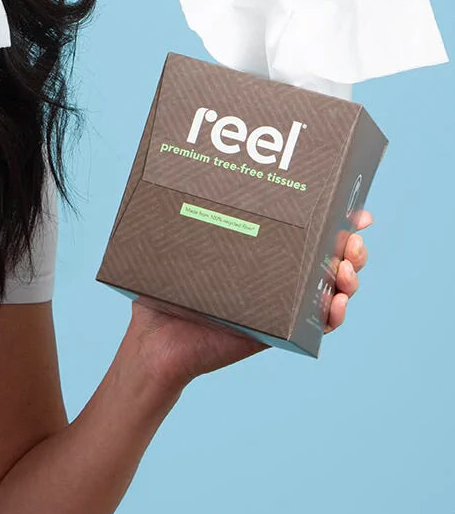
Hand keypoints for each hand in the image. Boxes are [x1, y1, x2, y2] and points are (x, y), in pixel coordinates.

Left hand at [124, 209, 373, 389]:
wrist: (156, 341)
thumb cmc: (162, 289)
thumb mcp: (181, 246)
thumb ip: (194, 216)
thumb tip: (195, 172)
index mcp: (262, 251)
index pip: (307, 231)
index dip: (338, 220)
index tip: (357, 211)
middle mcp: (278, 276)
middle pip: (331, 256)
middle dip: (351, 246)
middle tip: (351, 239)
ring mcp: (282, 304)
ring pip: (334, 288)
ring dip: (349, 277)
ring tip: (343, 269)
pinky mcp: (280, 333)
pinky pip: (317, 324)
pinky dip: (333, 313)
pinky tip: (334, 303)